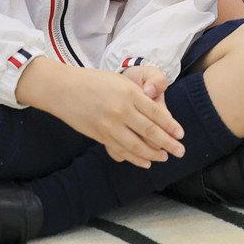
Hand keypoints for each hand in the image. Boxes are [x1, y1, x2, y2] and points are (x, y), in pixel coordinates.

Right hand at [49, 66, 185, 167]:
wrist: (63, 89)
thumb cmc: (95, 82)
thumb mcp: (121, 81)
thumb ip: (140, 95)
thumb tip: (158, 111)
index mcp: (130, 93)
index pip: (156, 113)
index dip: (171, 126)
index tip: (181, 134)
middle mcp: (121, 110)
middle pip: (151, 131)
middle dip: (168, 143)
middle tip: (180, 151)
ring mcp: (110, 125)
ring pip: (137, 145)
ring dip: (153, 154)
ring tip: (165, 158)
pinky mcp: (100, 136)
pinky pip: (121, 150)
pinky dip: (135, 158)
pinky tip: (145, 162)